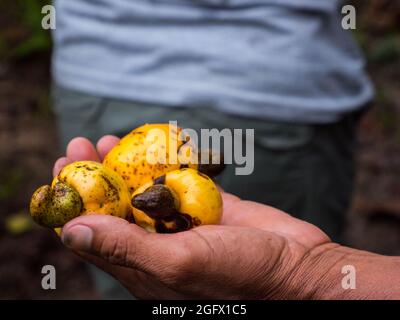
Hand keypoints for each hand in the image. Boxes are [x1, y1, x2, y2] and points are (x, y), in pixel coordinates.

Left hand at [54, 136, 399, 298]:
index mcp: (143, 265)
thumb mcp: (178, 263)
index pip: (94, 232)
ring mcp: (182, 221)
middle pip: (114, 205)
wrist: (296, 265)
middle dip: (95, 175)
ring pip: (143, 188)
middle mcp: (157, 243)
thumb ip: (126, 248)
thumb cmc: (240, 274)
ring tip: (106, 139)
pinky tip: (153, 143)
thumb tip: (70, 231)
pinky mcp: (206, 204)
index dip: (74, 200)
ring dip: (124, 163)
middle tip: (80, 144)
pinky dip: (164, 159)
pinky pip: (178, 177)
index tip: (62, 167)